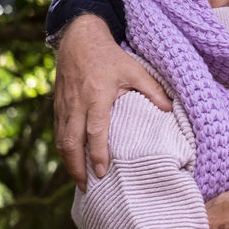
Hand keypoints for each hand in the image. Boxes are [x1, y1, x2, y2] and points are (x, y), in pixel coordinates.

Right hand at [54, 15, 171, 188]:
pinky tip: (72, 162)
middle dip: (77, 167)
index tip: (101, 172)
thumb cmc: (110, 56)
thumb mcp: (136, 70)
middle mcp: (77, 104)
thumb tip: (171, 110)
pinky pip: (58, 132)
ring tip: (79, 181)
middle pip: (71, 142)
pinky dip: (64, 150)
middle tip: (87, 187)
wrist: (79, 40)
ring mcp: (64, 106)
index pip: (95, 130)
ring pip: (61, 140)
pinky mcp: (58, 106)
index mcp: (97, 96)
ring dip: (68, 163)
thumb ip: (153, 91)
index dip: (97, 153)